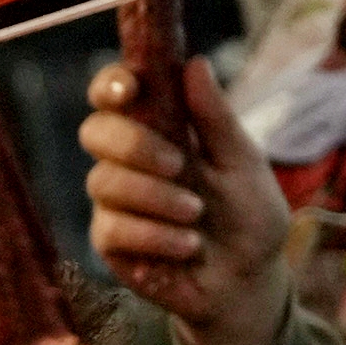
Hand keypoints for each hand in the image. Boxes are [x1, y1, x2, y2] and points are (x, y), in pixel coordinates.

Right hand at [78, 54, 289, 344]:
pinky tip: (186, 246)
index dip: (112, 83)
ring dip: (156, 198)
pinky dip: (155, 235)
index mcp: (159, 129)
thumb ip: (215, 118)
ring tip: (196, 216)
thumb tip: (195, 64)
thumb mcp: (242, 162)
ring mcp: (115, 201)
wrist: (248, 281)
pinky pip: (113, 227)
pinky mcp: (110, 241)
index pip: (117, 93)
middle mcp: (128, 161)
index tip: (130, 88)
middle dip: (133, 145)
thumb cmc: (249, 217)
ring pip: (104, 182)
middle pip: (96, 131)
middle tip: (177, 164)